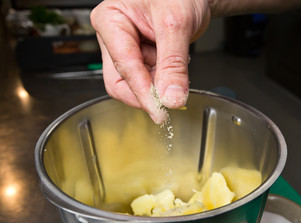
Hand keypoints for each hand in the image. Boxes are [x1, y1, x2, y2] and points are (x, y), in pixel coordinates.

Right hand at [91, 0, 210, 123]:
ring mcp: (127, 49)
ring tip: (177, 61)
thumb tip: (170, 98)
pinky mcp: (140, 57)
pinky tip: (174, 64)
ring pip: (136, 84)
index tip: (159, 111)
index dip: (142, 92)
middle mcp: (114, 37)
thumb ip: (173, 64)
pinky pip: (148, 80)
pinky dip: (164, 80)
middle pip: (121, 81)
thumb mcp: (176, 24)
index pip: (124, 67)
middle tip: (170, 95)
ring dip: (159, 83)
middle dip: (147, 91)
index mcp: (111, 21)